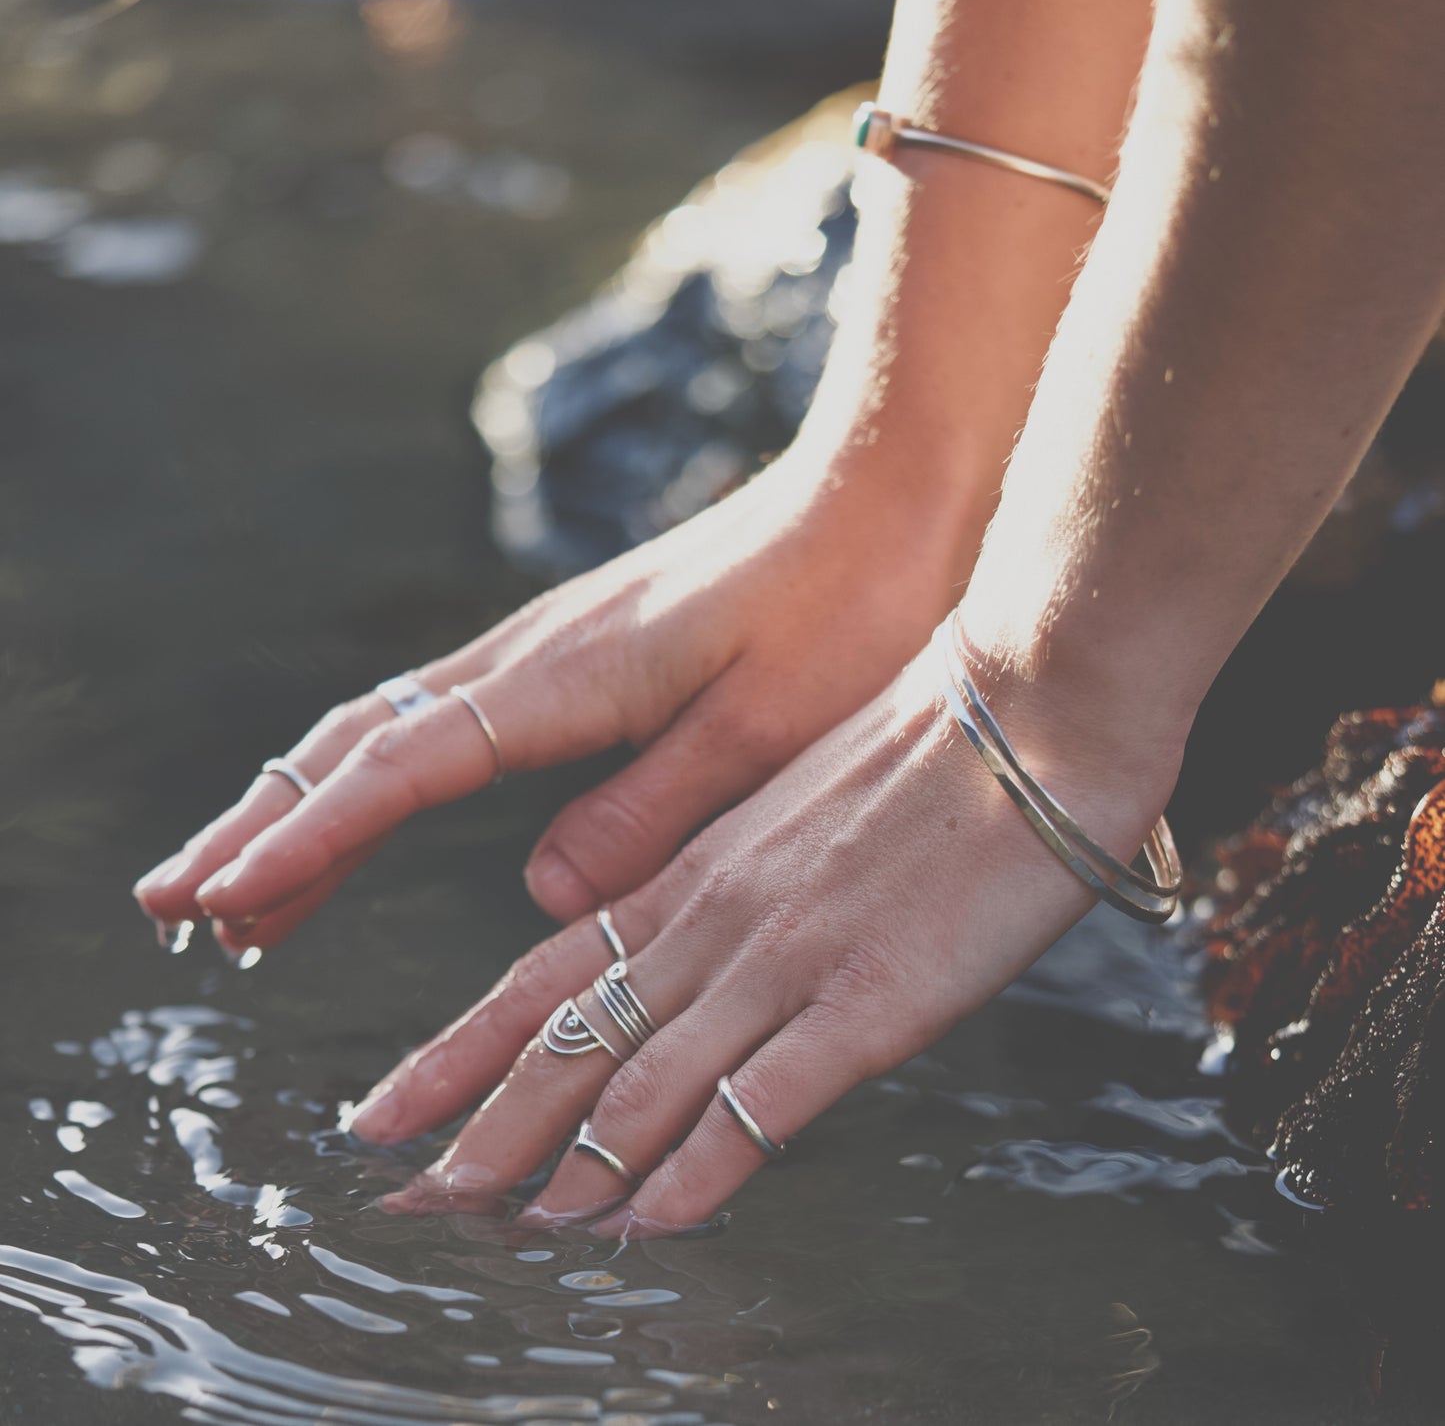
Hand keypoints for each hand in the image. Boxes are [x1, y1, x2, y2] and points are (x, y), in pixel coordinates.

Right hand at [133, 438, 979, 950]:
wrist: (890, 488)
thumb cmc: (851, 604)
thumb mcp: (767, 728)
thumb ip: (651, 811)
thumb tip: (540, 895)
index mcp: (570, 678)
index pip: (401, 768)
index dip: (305, 841)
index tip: (219, 903)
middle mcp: (537, 654)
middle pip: (363, 741)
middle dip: (269, 825)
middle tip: (180, 905)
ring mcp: (553, 645)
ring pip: (394, 726)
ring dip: (310, 804)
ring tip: (245, 884)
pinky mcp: (583, 647)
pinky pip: (450, 716)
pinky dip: (384, 772)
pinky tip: (375, 802)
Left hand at [349, 642, 1184, 1233]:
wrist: (1027, 710)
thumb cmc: (920, 754)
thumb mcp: (791, 807)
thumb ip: (722, 882)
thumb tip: (669, 952)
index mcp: (692, 874)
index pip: (542, 979)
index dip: (458, 1054)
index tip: (390, 1111)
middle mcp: (713, 922)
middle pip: (566, 1040)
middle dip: (480, 1130)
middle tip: (414, 1201)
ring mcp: (785, 962)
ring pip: (641, 1081)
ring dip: (570, 1169)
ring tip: (513, 1232)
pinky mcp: (867, 1000)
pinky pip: (760, 1103)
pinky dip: (695, 1171)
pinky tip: (651, 1224)